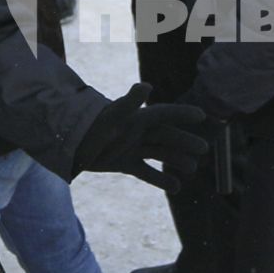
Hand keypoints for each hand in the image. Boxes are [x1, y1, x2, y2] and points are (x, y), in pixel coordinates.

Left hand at [71, 83, 210, 190]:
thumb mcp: (113, 115)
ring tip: (192, 169)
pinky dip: (160, 179)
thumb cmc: (92, 126)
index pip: (164, 114)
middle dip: (185, 141)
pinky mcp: (124, 164)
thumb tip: (146, 86)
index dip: (182, 114)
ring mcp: (131, 148)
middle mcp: (137, 132)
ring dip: (176, 160)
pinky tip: (176, 187)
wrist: (69, 143)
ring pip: (159, 154)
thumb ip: (129, 102)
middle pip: (166, 136)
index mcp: (137, 118)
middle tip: (204, 149)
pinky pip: (146, 172)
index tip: (202, 115)